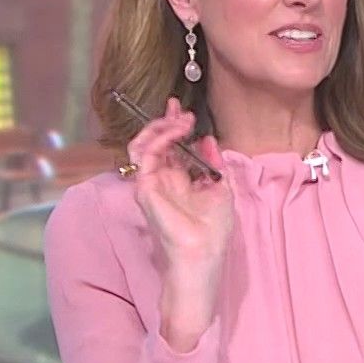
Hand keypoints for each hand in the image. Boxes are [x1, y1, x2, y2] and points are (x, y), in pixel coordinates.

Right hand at [129, 98, 232, 350]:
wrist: (203, 254)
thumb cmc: (213, 231)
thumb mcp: (220, 189)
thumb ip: (213, 164)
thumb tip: (209, 140)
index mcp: (178, 182)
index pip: (170, 148)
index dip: (174, 127)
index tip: (184, 112)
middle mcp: (161, 181)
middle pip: (153, 143)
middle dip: (164, 121)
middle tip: (179, 108)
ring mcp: (150, 184)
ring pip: (143, 145)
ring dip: (161, 127)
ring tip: (180, 119)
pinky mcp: (145, 188)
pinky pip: (146, 155)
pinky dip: (160, 138)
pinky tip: (176, 131)